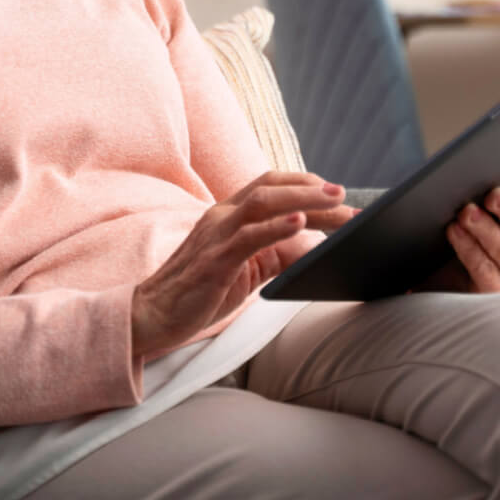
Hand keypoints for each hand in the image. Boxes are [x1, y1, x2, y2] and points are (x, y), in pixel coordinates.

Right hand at [131, 171, 359, 357]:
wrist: (153, 314)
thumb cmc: (199, 291)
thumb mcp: (246, 269)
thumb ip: (276, 254)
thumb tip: (314, 247)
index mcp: (228, 215)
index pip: (269, 186)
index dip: (304, 184)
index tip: (334, 193)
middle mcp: (222, 216)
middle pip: (271, 187)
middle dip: (311, 189)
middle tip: (345, 195)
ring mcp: (217, 235)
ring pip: (263, 202)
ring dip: (304, 200)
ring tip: (335, 201)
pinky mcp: (215, 259)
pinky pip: (249, 236)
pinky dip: (278, 227)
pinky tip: (301, 224)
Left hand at [419, 174, 499, 292]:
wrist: (455, 280)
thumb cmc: (476, 237)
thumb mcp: (490, 215)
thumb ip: (494, 198)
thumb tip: (478, 171)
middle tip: (495, 195)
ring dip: (485, 228)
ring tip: (467, 212)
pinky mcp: (496, 292)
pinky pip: (483, 268)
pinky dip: (468, 248)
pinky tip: (454, 230)